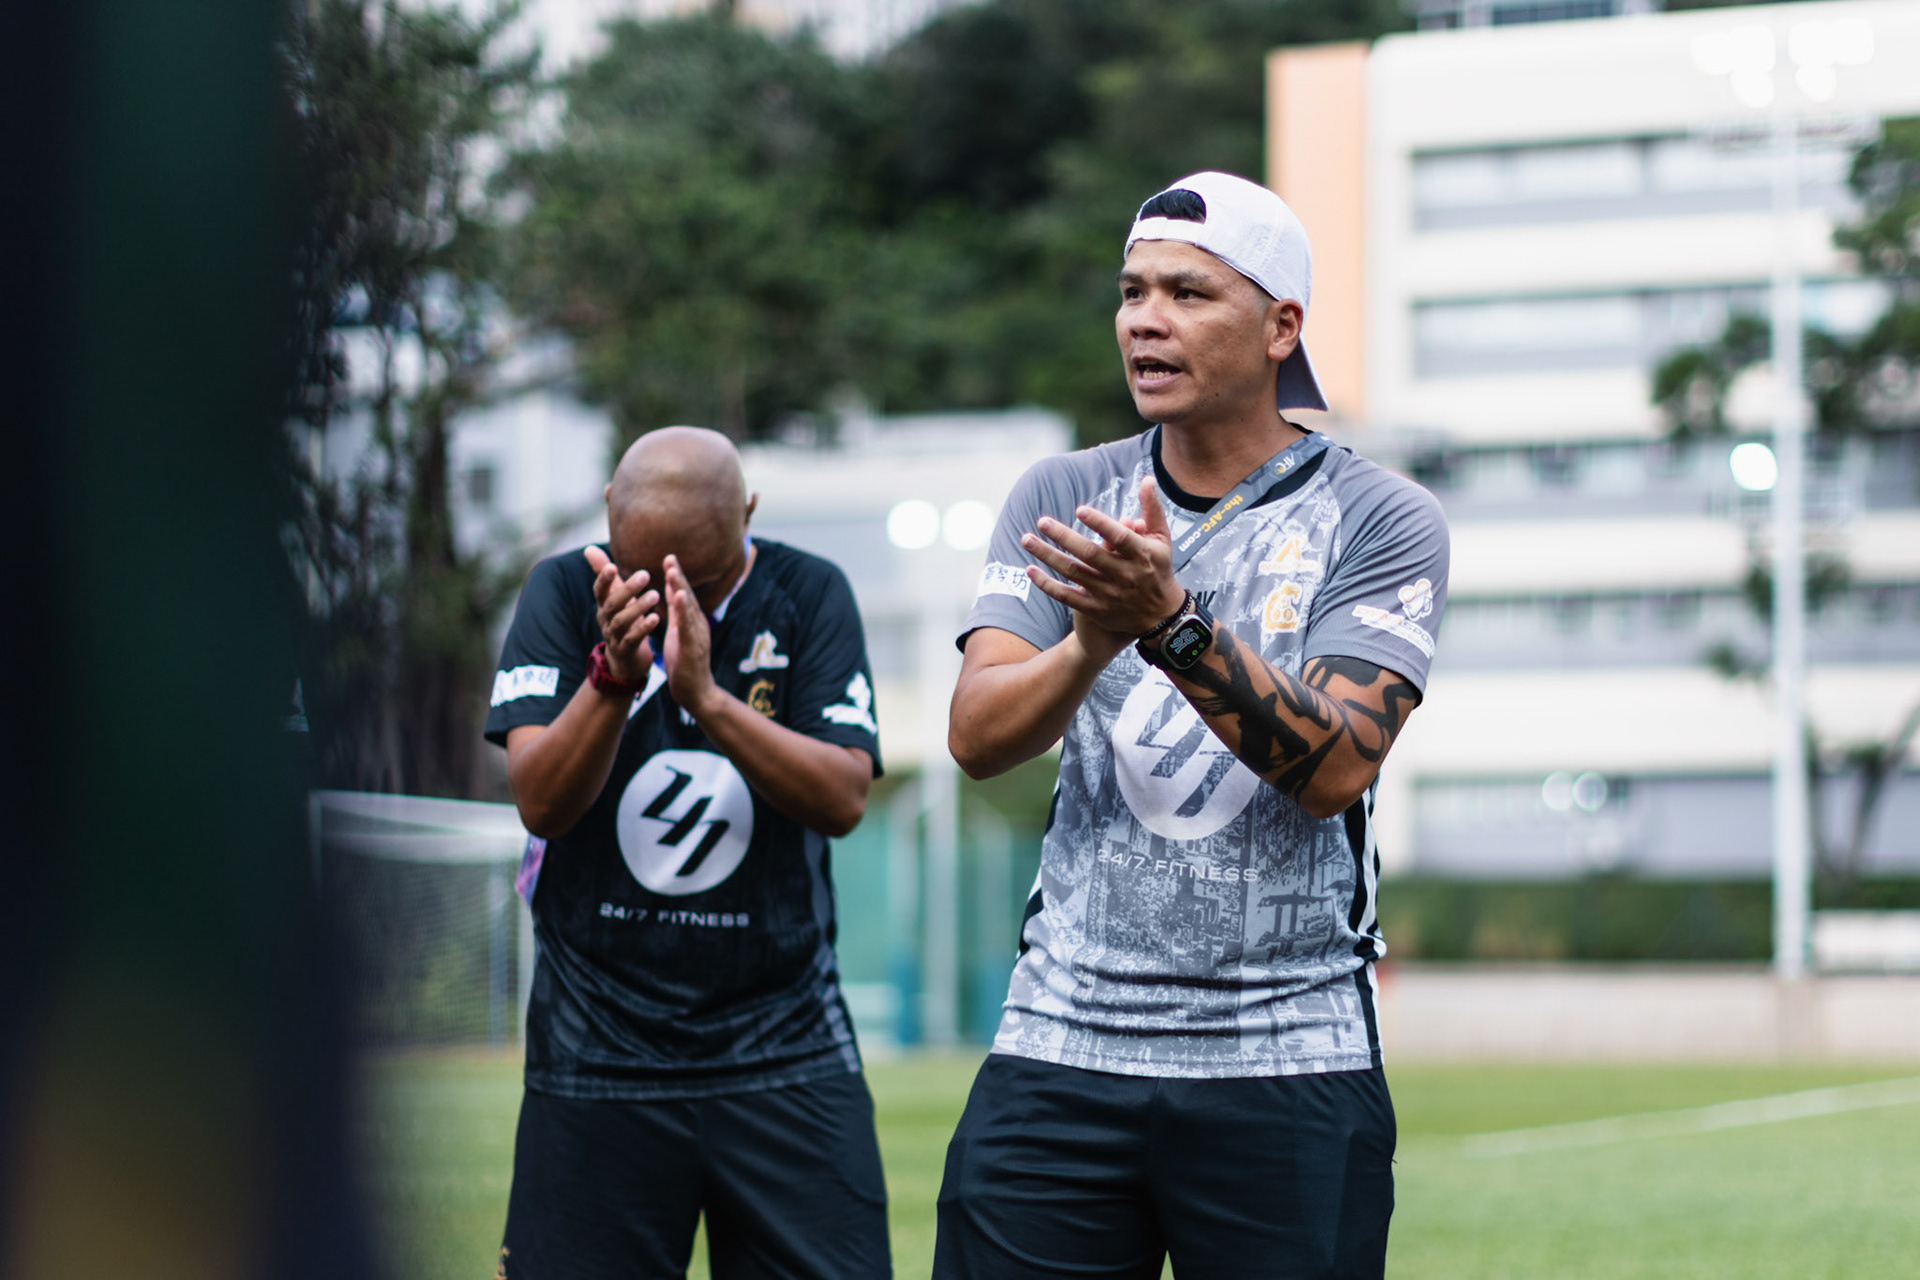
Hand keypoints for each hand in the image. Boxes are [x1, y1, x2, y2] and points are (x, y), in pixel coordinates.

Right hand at [583, 545, 659, 683]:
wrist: (625, 662)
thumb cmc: (622, 621)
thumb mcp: (613, 597)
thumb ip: (604, 574)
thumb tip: (589, 548)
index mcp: (604, 606)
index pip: (599, 591)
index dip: (603, 579)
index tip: (612, 565)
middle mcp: (605, 620)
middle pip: (612, 604)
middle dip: (627, 589)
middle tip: (645, 574)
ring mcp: (614, 637)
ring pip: (622, 621)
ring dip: (638, 607)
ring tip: (655, 595)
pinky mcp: (626, 651)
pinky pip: (633, 639)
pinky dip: (643, 628)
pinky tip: (656, 618)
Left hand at [661, 555, 718, 717]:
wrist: (695, 692)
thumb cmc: (685, 662)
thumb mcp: (678, 631)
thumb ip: (676, 611)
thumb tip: (671, 589)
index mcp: (691, 620)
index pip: (682, 594)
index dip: (676, 576)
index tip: (668, 557)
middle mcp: (697, 624)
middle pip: (686, 597)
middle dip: (678, 577)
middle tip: (669, 558)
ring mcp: (697, 635)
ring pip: (688, 609)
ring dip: (680, 589)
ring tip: (672, 572)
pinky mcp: (694, 648)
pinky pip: (687, 627)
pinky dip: (683, 611)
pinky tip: (677, 598)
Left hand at [1022, 478, 1186, 642]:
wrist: (1159, 616)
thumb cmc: (1157, 568)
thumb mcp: (1162, 539)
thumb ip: (1153, 509)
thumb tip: (1148, 479)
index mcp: (1140, 554)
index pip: (1120, 538)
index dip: (1100, 524)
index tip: (1080, 510)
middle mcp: (1123, 574)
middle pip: (1090, 554)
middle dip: (1064, 537)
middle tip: (1042, 521)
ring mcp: (1108, 593)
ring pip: (1074, 573)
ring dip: (1048, 556)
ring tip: (1027, 540)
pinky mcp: (1095, 608)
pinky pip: (1067, 596)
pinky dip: (1047, 585)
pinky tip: (1030, 570)